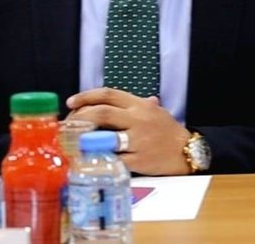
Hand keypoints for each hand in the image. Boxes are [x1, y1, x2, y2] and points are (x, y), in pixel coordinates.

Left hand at [66, 88, 190, 175]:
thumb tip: (114, 99)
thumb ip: (134, 104)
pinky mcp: (138, 160)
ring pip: (105, 136)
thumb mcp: (155, 111)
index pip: (109, 94)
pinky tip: (87, 159)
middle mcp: (138, 120)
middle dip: (80, 117)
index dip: (86, 96)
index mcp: (140, 105)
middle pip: (103, 112)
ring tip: (71, 141)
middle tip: (67, 124)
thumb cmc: (168, 131)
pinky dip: (98, 159)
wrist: (186, 151)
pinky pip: (113, 159)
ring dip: (85, 139)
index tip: (71, 102)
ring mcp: (138, 140)